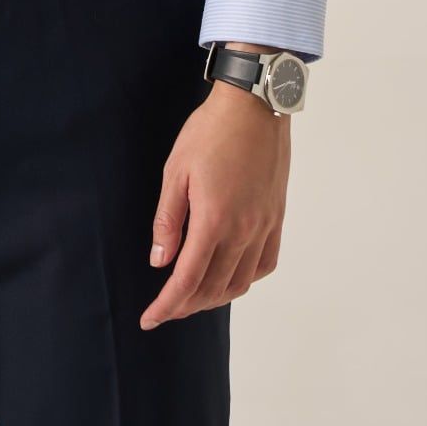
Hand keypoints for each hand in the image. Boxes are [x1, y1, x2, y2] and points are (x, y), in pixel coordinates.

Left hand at [139, 55, 290, 327]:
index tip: (150, 319)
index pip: (187, 280)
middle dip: (187, 305)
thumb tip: (160, 260)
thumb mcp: (176, 171)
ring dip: (215, 297)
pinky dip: (246, 279)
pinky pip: (265, 263)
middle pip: (214, 288)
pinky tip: (231, 275)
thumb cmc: (210, 132)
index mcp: (214, 220)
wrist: (254, 106)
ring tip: (194, 296)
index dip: (167, 306)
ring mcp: (264, 226)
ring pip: (241, 281)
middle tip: (166, 308)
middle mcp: (243, 231)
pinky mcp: (276, 217)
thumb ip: (168, 220)